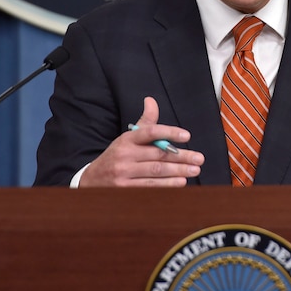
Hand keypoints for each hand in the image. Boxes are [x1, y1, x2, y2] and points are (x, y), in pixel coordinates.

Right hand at [78, 97, 203, 186]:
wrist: (92, 181)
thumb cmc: (116, 157)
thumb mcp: (127, 138)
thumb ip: (145, 123)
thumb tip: (151, 100)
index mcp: (127, 139)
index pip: (150, 132)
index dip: (169, 132)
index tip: (187, 136)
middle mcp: (124, 155)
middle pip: (158, 155)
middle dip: (181, 156)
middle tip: (199, 158)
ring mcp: (124, 173)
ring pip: (156, 171)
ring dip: (178, 171)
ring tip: (193, 170)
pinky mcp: (125, 189)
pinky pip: (150, 186)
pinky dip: (167, 185)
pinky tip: (180, 182)